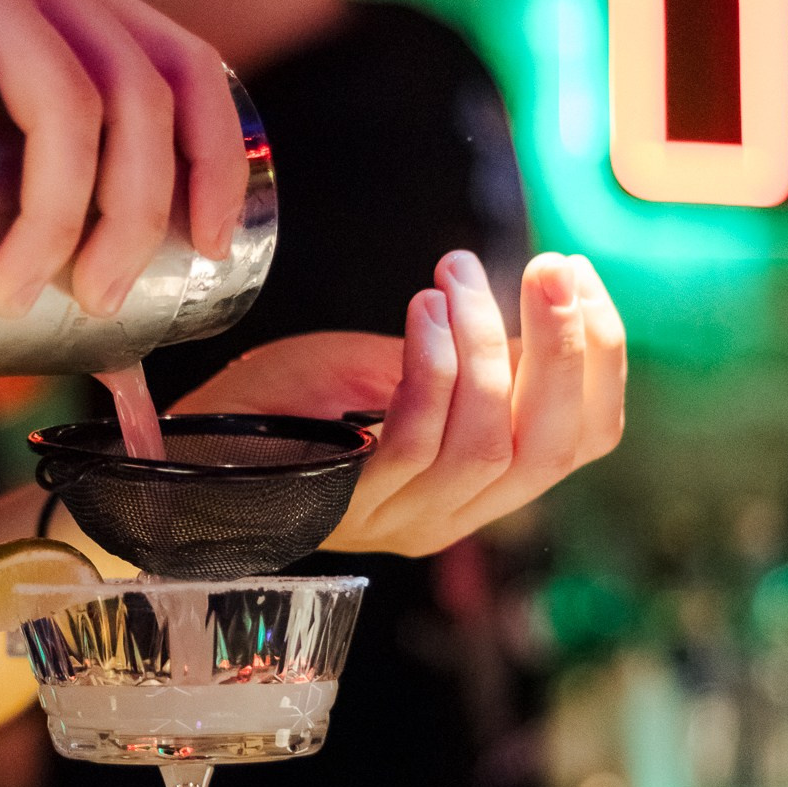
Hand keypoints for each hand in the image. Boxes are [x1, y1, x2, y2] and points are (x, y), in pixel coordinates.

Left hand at [176, 250, 625, 555]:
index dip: (600, 360)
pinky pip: (416, 442)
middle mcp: (454, 514)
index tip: (581, 279)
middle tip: (552, 269)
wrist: (187, 455)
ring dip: (486, 345)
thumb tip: (544, 303)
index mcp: (480, 483)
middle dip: (564, 350)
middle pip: (551, 447)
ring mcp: (403, 517)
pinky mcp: (351, 503)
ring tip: (457, 277)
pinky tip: (425, 314)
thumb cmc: (285, 406)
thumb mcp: (393, 368)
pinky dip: (431, 370)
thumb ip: (469, 355)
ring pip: (488, 442)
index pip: (583, 440)